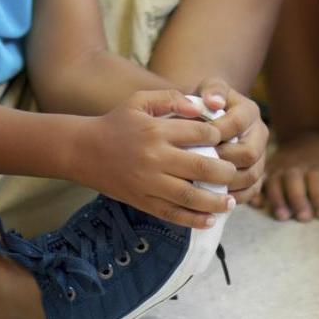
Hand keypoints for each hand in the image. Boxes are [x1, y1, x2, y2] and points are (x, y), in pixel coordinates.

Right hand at [76, 88, 238, 228]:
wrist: (83, 150)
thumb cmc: (116, 122)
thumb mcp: (140, 100)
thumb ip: (171, 98)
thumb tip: (201, 109)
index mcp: (157, 130)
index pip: (200, 135)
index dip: (219, 137)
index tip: (226, 139)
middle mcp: (155, 158)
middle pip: (201, 168)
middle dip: (224, 172)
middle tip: (235, 172)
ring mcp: (149, 183)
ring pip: (190, 196)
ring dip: (215, 202)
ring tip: (231, 202)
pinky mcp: (142, 201)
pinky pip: (172, 214)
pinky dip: (193, 220)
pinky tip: (210, 220)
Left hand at [194, 80, 267, 196]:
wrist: (209, 120)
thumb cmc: (204, 104)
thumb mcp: (207, 89)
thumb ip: (211, 90)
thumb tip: (214, 102)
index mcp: (250, 111)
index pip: (237, 124)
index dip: (216, 133)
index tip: (194, 139)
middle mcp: (260, 133)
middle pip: (249, 153)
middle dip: (222, 162)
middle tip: (197, 166)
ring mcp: (261, 156)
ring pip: (252, 175)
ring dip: (227, 182)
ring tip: (204, 184)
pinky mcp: (257, 176)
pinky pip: (251, 191)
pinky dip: (234, 197)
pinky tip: (213, 197)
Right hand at [259, 129, 318, 220]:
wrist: (306, 136)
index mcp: (317, 167)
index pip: (317, 181)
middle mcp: (296, 167)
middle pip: (294, 182)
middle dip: (299, 200)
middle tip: (303, 218)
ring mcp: (279, 168)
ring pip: (274, 182)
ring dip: (277, 199)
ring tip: (282, 216)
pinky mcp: (267, 171)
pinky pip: (258, 179)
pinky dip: (255, 191)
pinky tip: (256, 203)